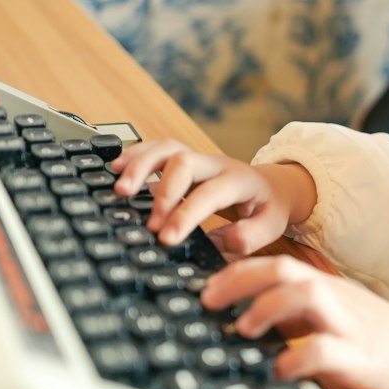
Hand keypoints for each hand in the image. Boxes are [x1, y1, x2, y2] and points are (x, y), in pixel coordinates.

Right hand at [111, 140, 316, 255]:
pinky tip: (116, 167)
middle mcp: (217, 164)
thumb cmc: (268, 207)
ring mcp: (199, 159)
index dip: (186, 214)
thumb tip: (228, 240)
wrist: (272, 186)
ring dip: (140, 166)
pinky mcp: (184, 160)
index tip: (167, 238)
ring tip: (121, 189)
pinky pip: (158, 148)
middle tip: (149, 224)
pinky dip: (136, 155)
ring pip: (167, 149)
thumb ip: (250, 237)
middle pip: (185, 162)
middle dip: (163, 192)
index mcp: (240, 181)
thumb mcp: (270, 226)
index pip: (210, 193)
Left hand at [203, 255, 388, 388]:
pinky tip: (279, 369)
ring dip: (269, 307)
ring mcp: (347, 324)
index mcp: (325, 287)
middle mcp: (334, 298)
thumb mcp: (335, 315)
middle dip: (242, 280)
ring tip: (242, 328)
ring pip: (307, 296)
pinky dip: (299, 356)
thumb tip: (248, 317)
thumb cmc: (376, 338)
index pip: (276, 264)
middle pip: (284, 271)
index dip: (238, 270)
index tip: (205, 286)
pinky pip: (326, 350)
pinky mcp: (360, 355)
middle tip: (209, 300)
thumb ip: (298, 313)